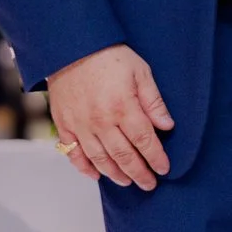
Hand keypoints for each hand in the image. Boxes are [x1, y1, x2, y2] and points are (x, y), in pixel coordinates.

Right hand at [46, 44, 172, 189]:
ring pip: (100, 159)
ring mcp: (80, 124)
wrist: (71, 47)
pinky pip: (73, 153)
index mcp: (123, 107)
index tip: (164, 169)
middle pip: (123, 155)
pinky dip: (84, 167)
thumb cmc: (109, 56)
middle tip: (149, 183)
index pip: (144, 141)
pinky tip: (96, 175)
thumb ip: (153, 102)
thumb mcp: (140, 72)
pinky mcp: (64, 124)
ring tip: (127, 182)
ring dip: (115, 174)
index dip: (155, 158)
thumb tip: (167, 126)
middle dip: (139, 173)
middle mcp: (101, 121)